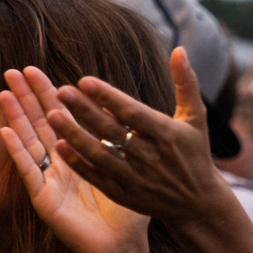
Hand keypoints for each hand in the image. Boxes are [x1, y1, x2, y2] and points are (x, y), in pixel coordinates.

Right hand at [0, 67, 147, 252]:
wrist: (122, 248)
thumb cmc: (127, 214)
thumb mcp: (128, 172)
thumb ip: (127, 146)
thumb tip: (131, 114)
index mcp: (79, 157)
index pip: (61, 119)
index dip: (49, 95)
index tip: (38, 69)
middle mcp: (60, 166)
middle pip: (41, 124)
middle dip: (28, 98)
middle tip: (15, 69)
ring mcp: (50, 181)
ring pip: (30, 142)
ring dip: (16, 117)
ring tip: (5, 92)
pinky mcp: (45, 199)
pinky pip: (30, 171)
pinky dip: (18, 152)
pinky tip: (6, 131)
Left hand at [43, 47, 228, 225]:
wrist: (199, 202)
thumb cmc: (195, 154)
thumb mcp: (196, 118)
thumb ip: (186, 84)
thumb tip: (180, 50)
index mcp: (168, 135)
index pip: (133, 113)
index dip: (108, 97)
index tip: (85, 80)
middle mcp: (151, 157)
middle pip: (112, 131)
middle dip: (85, 111)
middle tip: (60, 91)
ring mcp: (138, 178)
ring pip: (100, 154)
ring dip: (75, 135)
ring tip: (53, 115)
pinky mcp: (127, 195)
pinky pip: (98, 178)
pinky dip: (79, 164)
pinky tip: (60, 147)